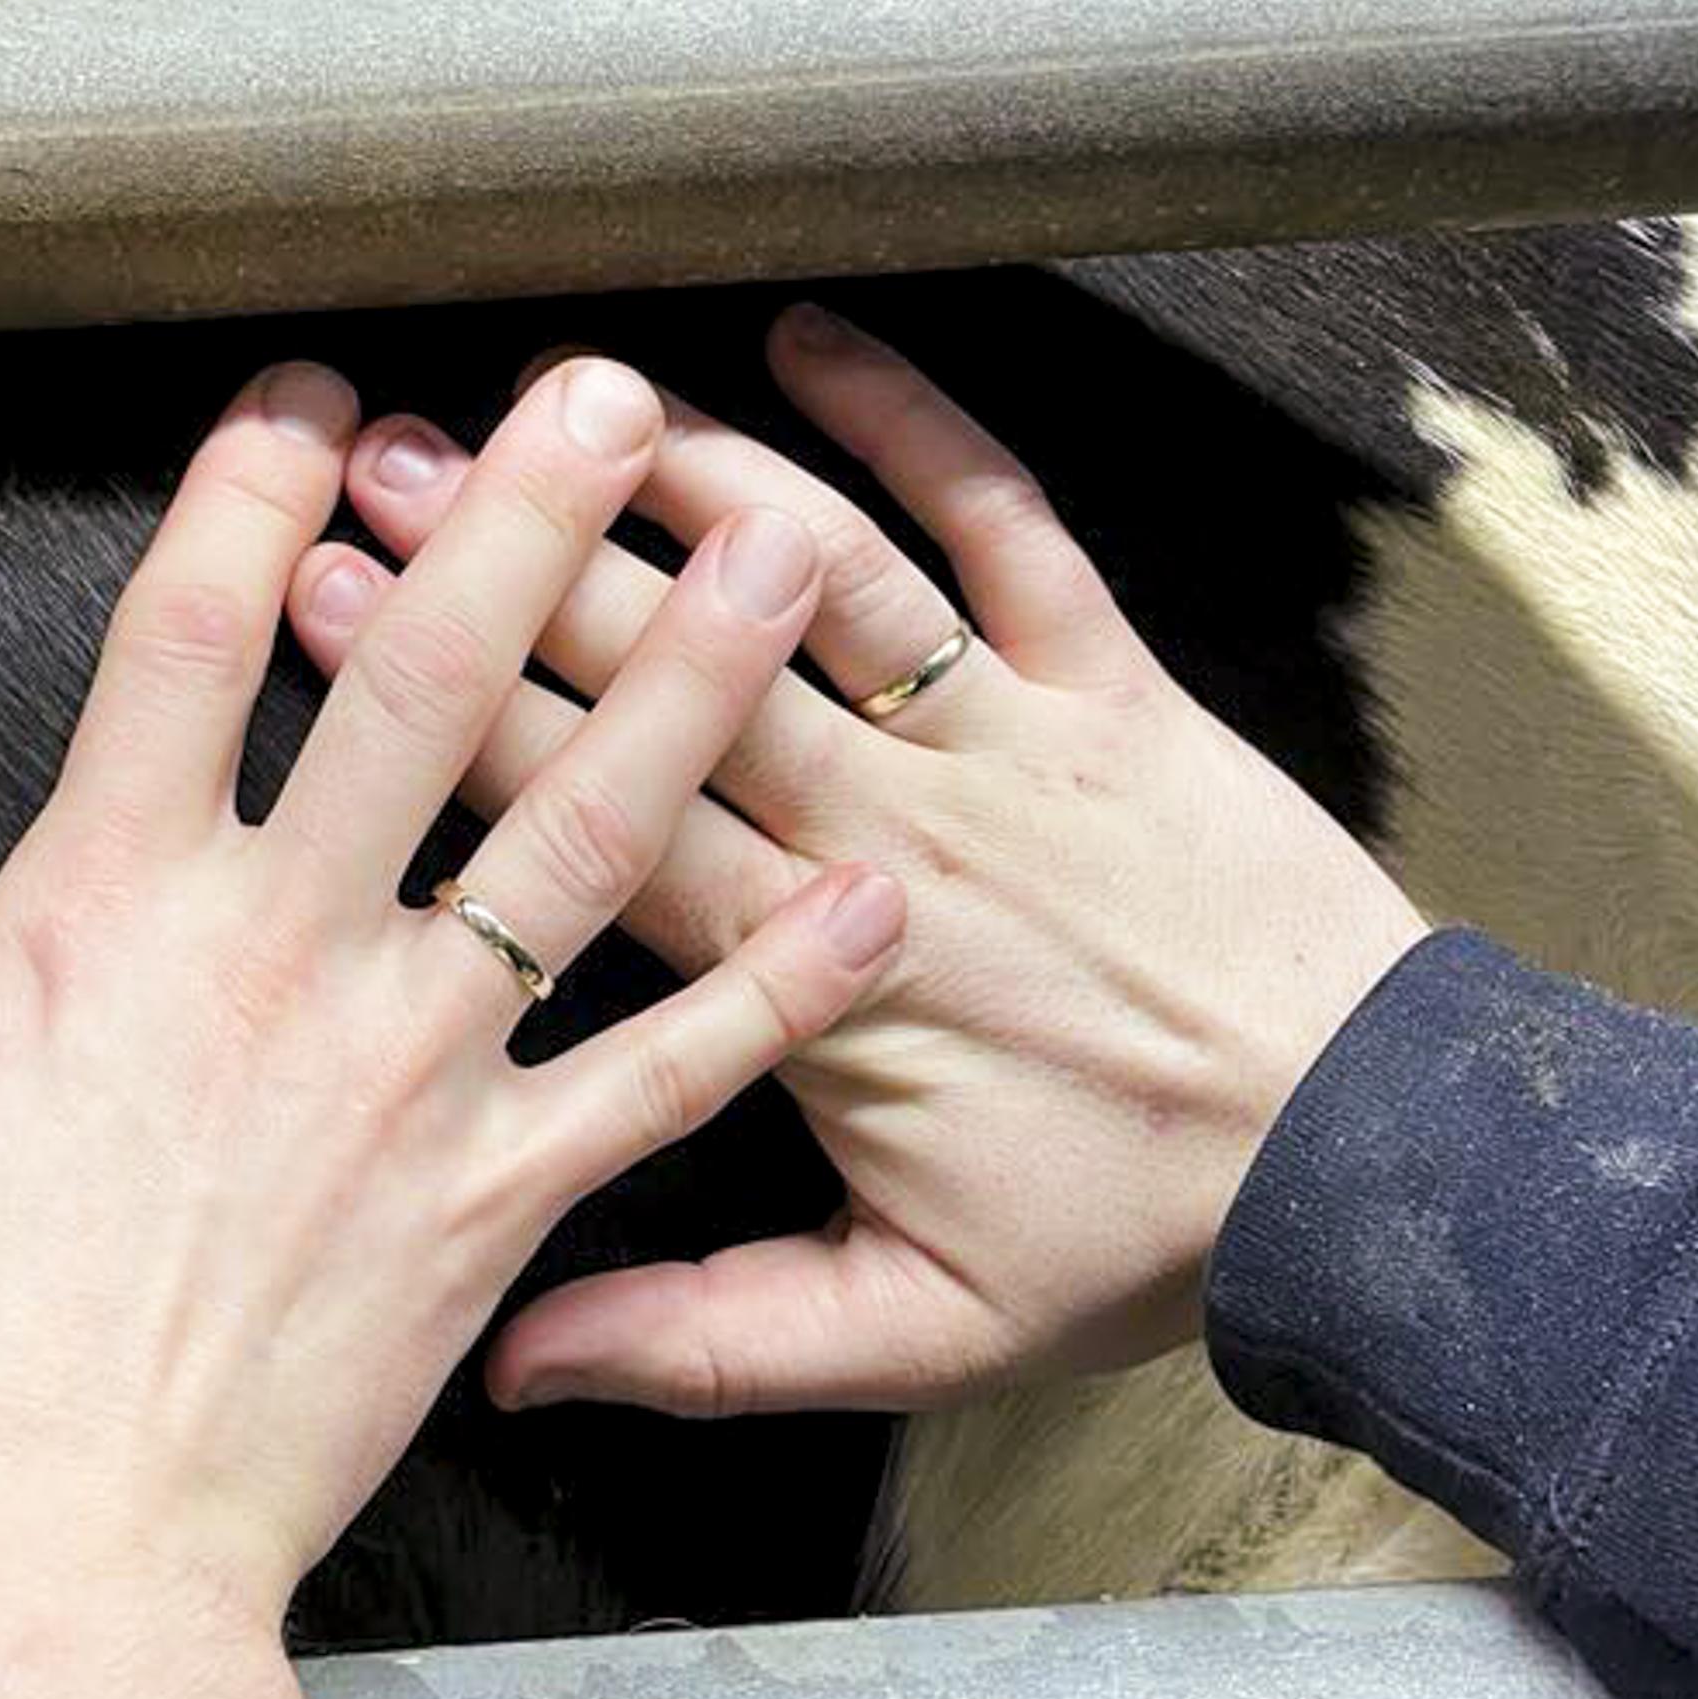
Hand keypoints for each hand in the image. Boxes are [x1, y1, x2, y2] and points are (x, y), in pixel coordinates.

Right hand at [0, 354, 897, 1636]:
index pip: (189, 631)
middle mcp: (281, 958)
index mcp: (96, 910)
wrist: (22, 1594)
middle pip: (426, 686)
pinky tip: (873, 902)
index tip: (316, 394)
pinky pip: (668, 1080)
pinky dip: (778, 991)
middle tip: (607, 392)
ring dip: (687, 682)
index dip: (256, 483)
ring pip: (578, 839)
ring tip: (780, 555)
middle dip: (522, 519)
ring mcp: (410, 1082)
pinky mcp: (496, 1215)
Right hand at [288, 305, 1425, 1415]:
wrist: (1372, 1169)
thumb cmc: (1136, 1242)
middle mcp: (899, 829)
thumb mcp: (911, 1334)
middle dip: (518, 560)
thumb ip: (700, 1338)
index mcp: (820, 983)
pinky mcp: (1118, 684)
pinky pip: (1009, 527)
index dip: (451, 719)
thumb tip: (512, 1360)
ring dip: (684, 474)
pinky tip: (816, 338)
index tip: (326, 623)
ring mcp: (1013, 740)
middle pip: (673, 674)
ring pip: (825, 578)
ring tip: (560, 392)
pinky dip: (922, 425)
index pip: (596, 825)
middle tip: (384, 464)